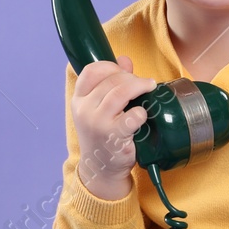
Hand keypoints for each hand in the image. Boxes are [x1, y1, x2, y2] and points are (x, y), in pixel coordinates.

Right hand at [72, 55, 156, 188]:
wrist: (101, 168)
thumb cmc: (103, 136)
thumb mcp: (100, 109)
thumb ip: (111, 83)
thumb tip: (124, 60)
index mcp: (79, 100)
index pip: (91, 71)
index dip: (111, 66)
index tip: (124, 72)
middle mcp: (84, 110)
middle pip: (111, 80)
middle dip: (131, 77)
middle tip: (143, 83)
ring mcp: (98, 123)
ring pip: (121, 92)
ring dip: (140, 86)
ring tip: (149, 87)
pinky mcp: (113, 136)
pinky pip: (132, 116)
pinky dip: (141, 112)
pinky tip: (143, 114)